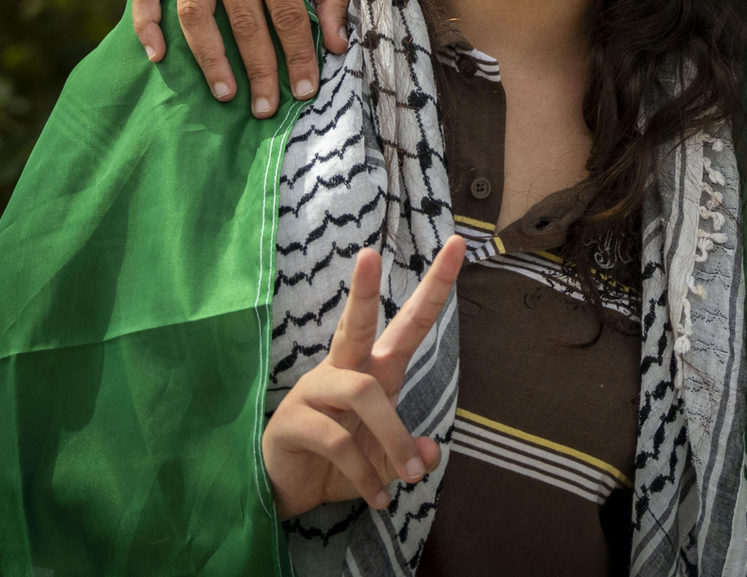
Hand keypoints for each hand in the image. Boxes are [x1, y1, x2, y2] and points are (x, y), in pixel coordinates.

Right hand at [130, 0, 349, 116]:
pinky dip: (146, 25)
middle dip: (257, 70)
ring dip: (208, 59)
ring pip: (194, 14)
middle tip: (266, 108)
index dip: (297, 55)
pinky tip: (157, 57)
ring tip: (225, 93)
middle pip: (242, 21)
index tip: (305, 90)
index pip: (286, 13)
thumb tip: (336, 46)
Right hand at [261, 237, 466, 519]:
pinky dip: (366, 474)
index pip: (408, 321)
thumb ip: (411, 455)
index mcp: (373, 368)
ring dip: (393, 437)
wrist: (289, 492)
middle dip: (363, 289)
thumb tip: (431, 453)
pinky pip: (338, 441)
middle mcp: (343, 370)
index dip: (434, 286)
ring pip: (362, 393)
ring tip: (408, 477)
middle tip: (368, 252)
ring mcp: (313, 393)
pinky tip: (377, 498)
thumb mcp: (387, 461)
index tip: (457, 247)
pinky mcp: (292, 423)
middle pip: (355, 324)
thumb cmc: (341, 462)